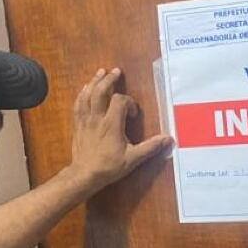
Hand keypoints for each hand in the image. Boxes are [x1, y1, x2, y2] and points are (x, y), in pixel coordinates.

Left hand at [67, 66, 172, 192]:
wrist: (85, 175)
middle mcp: (97, 118)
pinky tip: (85, 89)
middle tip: (116, 72)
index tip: (133, 114)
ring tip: (101, 72)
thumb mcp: (133, 159)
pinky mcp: (78, 124)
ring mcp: (85, 120)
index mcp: (111, 124)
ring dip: (94, 82)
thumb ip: (151, 147)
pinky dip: (82, 94)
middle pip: (100, 91)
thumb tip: (169, 139)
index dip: (129, 103)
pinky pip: (78, 104)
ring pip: (87, 95)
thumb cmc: (109, 166)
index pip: (120, 101)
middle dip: (109, 80)